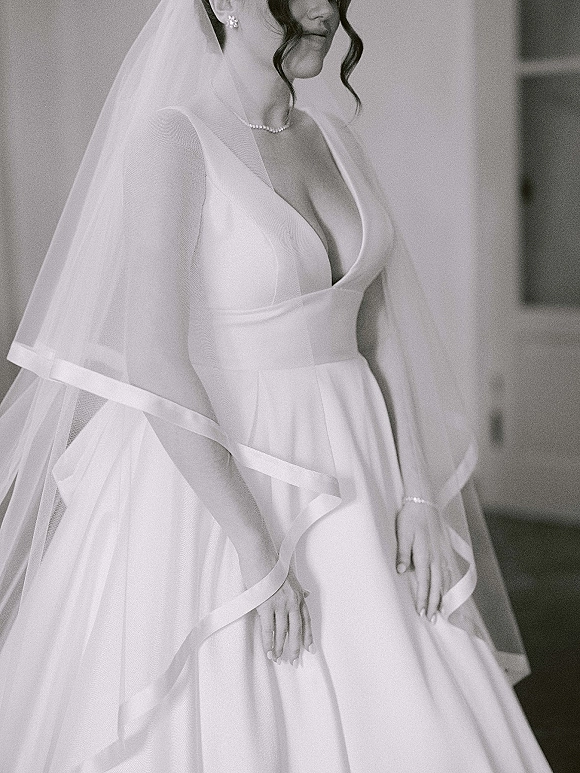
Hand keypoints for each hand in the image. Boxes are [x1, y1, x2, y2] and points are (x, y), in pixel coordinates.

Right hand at [255, 567, 313, 664]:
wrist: (260, 554)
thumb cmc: (272, 563)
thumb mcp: (290, 575)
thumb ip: (298, 588)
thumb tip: (307, 594)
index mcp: (298, 595)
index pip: (306, 620)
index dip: (308, 636)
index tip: (310, 649)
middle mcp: (292, 601)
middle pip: (296, 630)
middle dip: (295, 647)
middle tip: (294, 660)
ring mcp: (279, 604)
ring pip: (282, 632)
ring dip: (279, 647)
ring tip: (278, 658)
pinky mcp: (265, 605)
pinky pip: (268, 629)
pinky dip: (268, 642)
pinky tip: (269, 650)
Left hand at [395, 500, 450, 621]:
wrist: (424, 501)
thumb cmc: (410, 517)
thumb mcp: (402, 533)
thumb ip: (402, 552)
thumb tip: (401, 571)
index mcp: (424, 554)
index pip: (423, 581)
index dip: (422, 598)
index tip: (420, 613)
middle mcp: (435, 556)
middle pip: (436, 585)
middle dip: (433, 603)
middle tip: (431, 620)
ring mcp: (442, 553)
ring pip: (444, 580)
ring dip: (442, 596)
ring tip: (441, 612)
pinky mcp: (444, 549)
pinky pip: (449, 571)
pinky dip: (449, 584)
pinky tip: (448, 591)